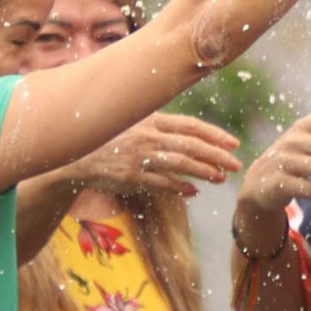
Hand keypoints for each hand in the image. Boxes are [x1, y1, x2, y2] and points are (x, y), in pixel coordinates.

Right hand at [75, 112, 243, 198]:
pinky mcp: (131, 176)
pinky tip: (194, 191)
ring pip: (180, 164)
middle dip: (217, 155)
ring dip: (203, 172)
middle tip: (235, 164)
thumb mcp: (135, 122)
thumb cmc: (112, 139)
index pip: (190, 125)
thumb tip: (192, 132)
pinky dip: (180, 187)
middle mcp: (147, 136)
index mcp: (151, 119)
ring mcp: (139, 157)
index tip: (233, 143)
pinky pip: (162, 182)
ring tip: (220, 178)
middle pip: (190, 145)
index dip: (214, 134)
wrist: (75, 155)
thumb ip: (161, 126)